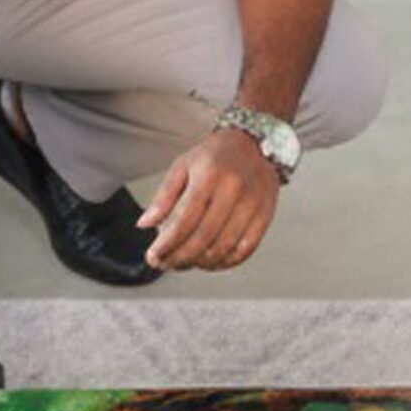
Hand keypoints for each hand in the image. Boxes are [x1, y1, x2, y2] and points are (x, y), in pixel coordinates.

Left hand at [139, 126, 281, 270]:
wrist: (254, 146)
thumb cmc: (213, 158)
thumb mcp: (182, 167)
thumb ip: (163, 196)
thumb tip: (144, 224)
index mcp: (209, 175)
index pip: (185, 219)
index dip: (167, 243)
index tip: (153, 256)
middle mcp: (234, 189)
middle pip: (204, 236)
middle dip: (181, 257)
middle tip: (165, 265)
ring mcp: (252, 204)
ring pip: (224, 246)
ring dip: (201, 263)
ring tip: (184, 264)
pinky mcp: (265, 215)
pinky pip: (246, 249)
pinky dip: (226, 262)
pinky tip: (210, 262)